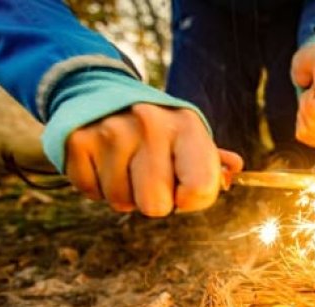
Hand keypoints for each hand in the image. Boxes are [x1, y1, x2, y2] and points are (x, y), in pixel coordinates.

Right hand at [64, 103, 243, 215]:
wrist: (101, 91)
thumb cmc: (157, 129)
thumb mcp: (188, 136)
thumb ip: (212, 161)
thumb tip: (235, 169)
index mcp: (186, 126)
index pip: (200, 189)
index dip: (190, 201)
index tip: (182, 189)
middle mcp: (150, 124)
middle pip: (156, 207)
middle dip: (154, 201)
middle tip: (148, 175)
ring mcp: (111, 131)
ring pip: (121, 203)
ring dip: (124, 192)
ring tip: (123, 162)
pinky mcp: (78, 141)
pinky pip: (92, 192)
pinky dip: (97, 185)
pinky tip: (102, 160)